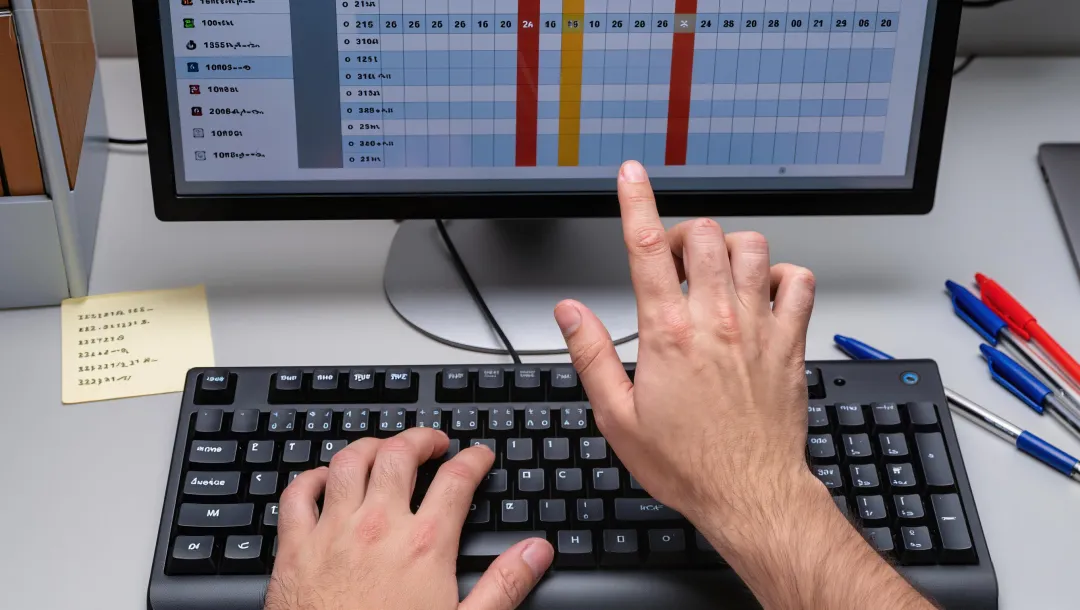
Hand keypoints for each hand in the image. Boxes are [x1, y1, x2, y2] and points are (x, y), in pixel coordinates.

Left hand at [266, 428, 553, 609]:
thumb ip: (504, 585)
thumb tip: (536, 552)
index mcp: (424, 545)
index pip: (456, 479)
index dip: (473, 459)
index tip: (479, 456)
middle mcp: (377, 527)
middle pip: (399, 454)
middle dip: (421, 439)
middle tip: (434, 443)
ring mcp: (332, 533)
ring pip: (348, 462)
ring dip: (369, 446)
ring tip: (384, 448)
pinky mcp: (295, 549)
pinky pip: (298, 493)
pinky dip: (312, 476)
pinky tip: (324, 478)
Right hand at [553, 160, 825, 551]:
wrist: (749, 493)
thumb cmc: (688, 463)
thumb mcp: (617, 416)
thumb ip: (592, 355)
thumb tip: (571, 312)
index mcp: (668, 333)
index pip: (645, 247)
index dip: (635, 201)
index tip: (630, 175)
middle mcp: (716, 319)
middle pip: (702, 235)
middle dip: (680, 235)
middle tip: (669, 262)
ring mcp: (758, 326)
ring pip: (750, 247)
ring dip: (727, 248)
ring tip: (712, 273)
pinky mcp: (789, 341)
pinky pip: (798, 281)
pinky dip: (781, 274)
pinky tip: (762, 291)